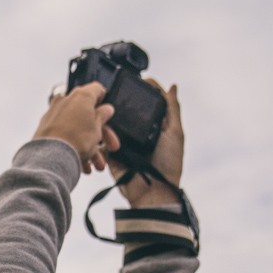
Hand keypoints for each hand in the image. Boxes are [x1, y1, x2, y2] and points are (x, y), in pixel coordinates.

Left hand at [34, 82, 120, 173]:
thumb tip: (106, 109)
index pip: (97, 90)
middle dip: (101, 133)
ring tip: (96, 163)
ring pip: (77, 127)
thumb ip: (103, 116)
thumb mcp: (98, 129)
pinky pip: (65, 135)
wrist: (51, 156)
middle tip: (110, 146)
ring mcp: (54, 113)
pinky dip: (75, 147)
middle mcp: (66, 100)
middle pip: (88, 113)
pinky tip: (83, 164)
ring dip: (90, 145)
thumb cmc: (75, 141)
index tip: (108, 114)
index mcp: (81, 96)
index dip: (105, 102)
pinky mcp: (46, 127)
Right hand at [109, 81, 183, 206]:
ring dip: (108, 114)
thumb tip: (173, 86)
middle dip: (119, 99)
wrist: (152, 192)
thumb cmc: (169, 165)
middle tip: (112, 89)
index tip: (135, 80)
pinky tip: (97, 123)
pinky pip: (102, 138)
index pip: (146, 102)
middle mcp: (138, 131)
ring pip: (112, 121)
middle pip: (127, 109)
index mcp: (154, 125)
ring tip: (103, 106)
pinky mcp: (111, 152)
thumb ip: (173, 109)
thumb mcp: (175, 133)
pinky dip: (100, 131)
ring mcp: (123, 141)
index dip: (142, 89)